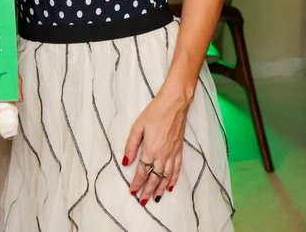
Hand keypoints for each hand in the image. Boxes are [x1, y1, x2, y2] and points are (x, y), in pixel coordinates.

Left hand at [123, 88, 189, 205]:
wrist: (174, 104)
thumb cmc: (154, 112)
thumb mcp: (137, 127)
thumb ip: (131, 145)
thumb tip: (126, 161)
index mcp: (150, 150)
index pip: (142, 171)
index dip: (137, 183)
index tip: (132, 191)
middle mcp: (162, 155)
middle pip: (154, 178)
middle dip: (148, 190)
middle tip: (142, 201)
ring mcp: (172, 153)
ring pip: (166, 177)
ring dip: (160, 189)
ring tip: (155, 198)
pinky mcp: (179, 150)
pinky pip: (177, 169)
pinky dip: (173, 180)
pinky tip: (170, 187)